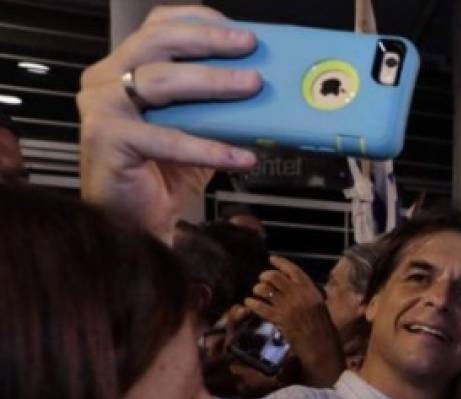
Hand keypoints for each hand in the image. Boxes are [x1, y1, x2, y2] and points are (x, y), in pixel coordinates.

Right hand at [77, 5, 259, 241]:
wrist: (136, 221)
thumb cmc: (163, 172)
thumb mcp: (197, 129)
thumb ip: (217, 105)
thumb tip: (264, 86)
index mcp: (124, 66)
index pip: (158, 27)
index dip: (198, 21)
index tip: (240, 31)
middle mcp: (106, 79)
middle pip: (159, 43)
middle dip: (209, 41)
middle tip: (251, 47)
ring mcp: (102, 107)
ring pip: (161, 81)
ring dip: (213, 82)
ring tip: (253, 87)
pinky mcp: (106, 139)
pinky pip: (167, 138)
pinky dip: (208, 147)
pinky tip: (242, 157)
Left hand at [246, 257, 344, 386]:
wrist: (323, 350)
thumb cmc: (324, 333)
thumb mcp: (320, 309)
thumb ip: (307, 298)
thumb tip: (291, 290)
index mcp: (312, 292)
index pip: (295, 271)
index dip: (282, 263)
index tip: (272, 259)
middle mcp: (300, 296)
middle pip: (276, 277)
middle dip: (266, 276)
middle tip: (262, 280)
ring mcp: (290, 307)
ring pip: (267, 290)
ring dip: (259, 289)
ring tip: (256, 292)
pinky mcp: (280, 319)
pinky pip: (261, 307)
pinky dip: (253, 303)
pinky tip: (248, 303)